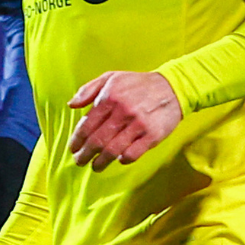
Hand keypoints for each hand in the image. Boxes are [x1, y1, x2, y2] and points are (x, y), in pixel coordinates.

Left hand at [67, 71, 182, 169]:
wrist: (173, 87)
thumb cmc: (138, 84)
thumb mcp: (111, 78)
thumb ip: (88, 90)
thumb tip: (71, 104)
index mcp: (110, 98)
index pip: (87, 125)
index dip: (77, 139)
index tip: (73, 148)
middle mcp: (122, 112)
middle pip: (97, 140)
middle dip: (84, 154)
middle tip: (79, 161)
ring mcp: (138, 125)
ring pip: (112, 150)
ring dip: (100, 162)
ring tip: (95, 166)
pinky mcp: (152, 136)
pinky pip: (132, 154)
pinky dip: (122, 159)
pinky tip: (118, 159)